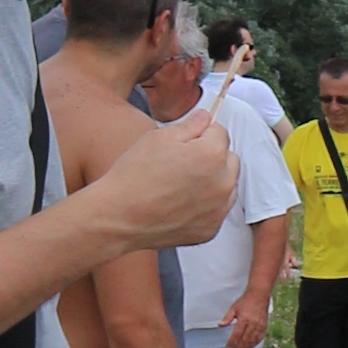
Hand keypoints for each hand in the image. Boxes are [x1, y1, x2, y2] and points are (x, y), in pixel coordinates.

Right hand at [102, 114, 235, 246]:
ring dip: (213, 180)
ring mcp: (219, 209)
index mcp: (212, 154)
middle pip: (229, 159)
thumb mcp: (158, 138)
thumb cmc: (134, 175)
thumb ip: (189, 125)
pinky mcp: (211, 229)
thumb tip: (205, 117)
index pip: (220, 132)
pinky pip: (217, 209)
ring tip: (181, 183)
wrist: (119, 216)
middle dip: (212, 156)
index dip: (201, 133)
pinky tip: (181, 202)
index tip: (187, 140)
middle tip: (182, 162)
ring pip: (226, 185)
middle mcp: (222, 182)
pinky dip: (206, 204)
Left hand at [223, 297, 266, 347]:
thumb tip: (220, 325)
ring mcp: (259, 325)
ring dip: (246, 347)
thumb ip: (227, 318)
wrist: (259, 295)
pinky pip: (260, 338)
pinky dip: (254, 344)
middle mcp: (252, 323)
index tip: (227, 346)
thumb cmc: (245, 301)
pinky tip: (249, 346)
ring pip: (252, 340)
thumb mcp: (233, 308)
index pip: (237, 334)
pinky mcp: (264, 326)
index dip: (232, 342)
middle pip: (245, 339)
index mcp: (244, 319)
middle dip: (238, 346)